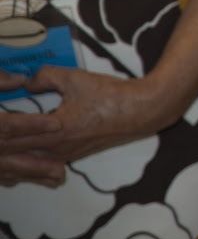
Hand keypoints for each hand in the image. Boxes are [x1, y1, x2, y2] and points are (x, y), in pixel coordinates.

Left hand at [0, 66, 171, 168]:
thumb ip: (46, 77)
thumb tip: (27, 82)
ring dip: (11, 155)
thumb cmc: (111, 95)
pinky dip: (26, 158)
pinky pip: (42, 161)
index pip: (13, 132)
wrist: (142, 112)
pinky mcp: (73, 155)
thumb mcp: (76, 78)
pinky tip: (20, 154)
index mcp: (55, 129)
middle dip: (0, 144)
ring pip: (27, 161)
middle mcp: (57, 148)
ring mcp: (65, 155)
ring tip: (1, 149)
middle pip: (15, 152)